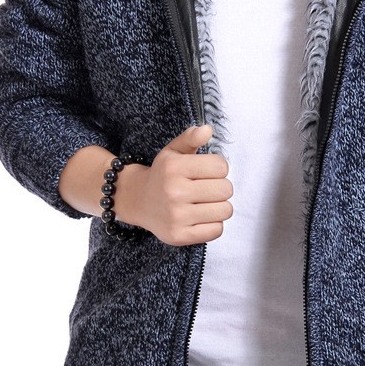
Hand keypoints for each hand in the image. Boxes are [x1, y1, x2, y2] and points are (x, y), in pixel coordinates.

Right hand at [122, 124, 233, 245]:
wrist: (138, 201)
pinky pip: (217, 230)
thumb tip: (207, 129)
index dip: (218, 168)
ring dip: (220, 206)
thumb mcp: (173, 151)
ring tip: (205, 203)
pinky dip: (213, 224)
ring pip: (225, 210)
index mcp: (174, 168)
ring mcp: (176, 216)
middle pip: (226, 189)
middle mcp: (174, 192)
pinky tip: (200, 217)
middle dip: (220, 187)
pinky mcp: (179, 236)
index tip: (207, 172)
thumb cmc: (163, 174)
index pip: (221, 166)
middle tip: (206, 188)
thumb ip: (190, 138)